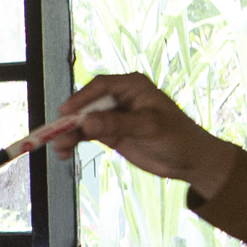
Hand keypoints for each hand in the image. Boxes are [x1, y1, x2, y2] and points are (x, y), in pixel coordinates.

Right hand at [32, 73, 222, 182]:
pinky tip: (65, 152)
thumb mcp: (149, 127)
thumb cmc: (177, 137)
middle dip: (71, 119)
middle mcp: (120, 98)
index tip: (66, 113)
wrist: (189, 160)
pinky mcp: (111, 133)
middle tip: (57, 134)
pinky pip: (87, 135)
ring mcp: (114, 116)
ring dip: (69, 134)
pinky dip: (75, 142)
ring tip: (59, 149)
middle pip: (87, 104)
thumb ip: (117, 124)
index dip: (81, 98)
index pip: (100, 86)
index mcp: (132, 86)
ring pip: (84, 121)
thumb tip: (87, 123)